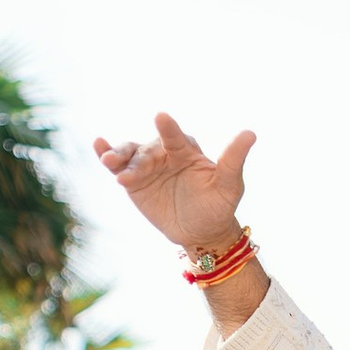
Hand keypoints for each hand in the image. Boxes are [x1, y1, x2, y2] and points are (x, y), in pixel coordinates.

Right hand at [92, 112, 254, 257]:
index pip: (176, 137)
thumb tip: (250, 133)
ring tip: (109, 161)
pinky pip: (118, 165)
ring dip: (118, 155)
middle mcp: (164, 153)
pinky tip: (98, 146)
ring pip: (130, 154)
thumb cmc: (218, 206)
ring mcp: (147, 165)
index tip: (161, 117)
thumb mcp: (229, 185)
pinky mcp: (132, 180)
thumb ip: (233, 159)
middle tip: (129, 170)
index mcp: (186, 150)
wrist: (201, 232)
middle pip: (148, 149)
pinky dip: (107, 154)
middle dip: (138, 157)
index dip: (169, 128)